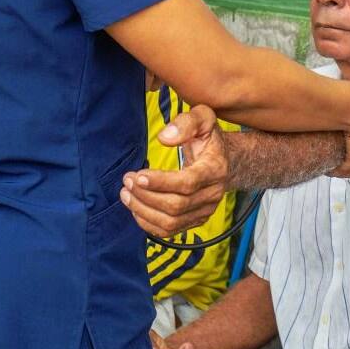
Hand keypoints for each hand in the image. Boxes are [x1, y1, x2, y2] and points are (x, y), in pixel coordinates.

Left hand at [121, 106, 229, 236]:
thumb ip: (186, 123)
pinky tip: (136, 208)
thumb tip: (164, 138)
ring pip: (172, 222)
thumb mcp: (203, 117)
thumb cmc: (208, 137)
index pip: (187, 183)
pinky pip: (170, 231)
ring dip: (144, 211)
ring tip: (126, 194)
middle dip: (146, 195)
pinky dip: (149, 223)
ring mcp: (205, 210)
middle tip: (127, 180)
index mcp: (215, 169)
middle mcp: (213, 194)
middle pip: (176, 205)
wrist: (223, 159)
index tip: (138, 175)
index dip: (161, 182)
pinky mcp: (196, 220)